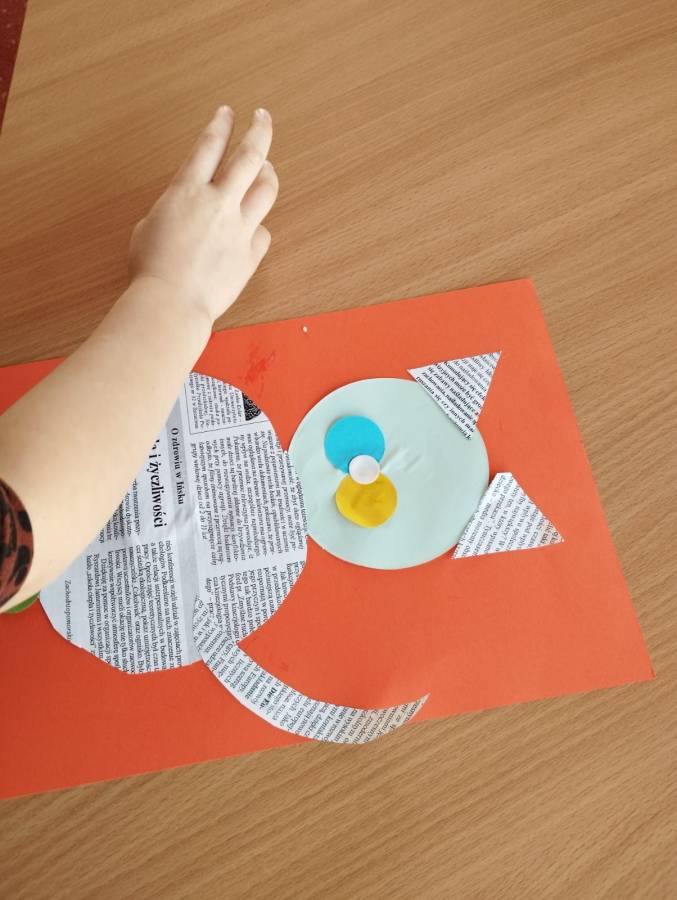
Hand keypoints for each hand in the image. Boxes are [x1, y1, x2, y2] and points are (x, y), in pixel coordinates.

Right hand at [129, 106, 277, 323]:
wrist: (171, 303)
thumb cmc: (151, 269)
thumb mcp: (149, 226)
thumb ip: (175, 209)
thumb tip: (189, 209)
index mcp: (186, 191)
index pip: (209, 146)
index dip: (221, 125)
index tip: (228, 112)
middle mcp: (217, 203)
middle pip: (248, 156)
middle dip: (259, 131)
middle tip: (263, 118)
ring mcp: (238, 228)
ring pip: (265, 189)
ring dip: (268, 173)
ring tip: (267, 168)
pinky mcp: (250, 254)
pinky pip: (263, 232)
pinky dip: (258, 227)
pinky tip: (253, 227)